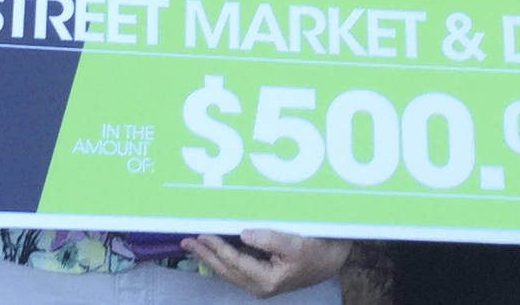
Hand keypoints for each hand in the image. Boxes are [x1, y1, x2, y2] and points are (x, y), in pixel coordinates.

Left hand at [182, 230, 350, 297]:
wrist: (334, 259)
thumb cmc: (318, 249)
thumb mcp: (296, 243)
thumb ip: (269, 239)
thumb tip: (243, 234)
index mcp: (267, 280)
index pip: (234, 262)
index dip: (216, 248)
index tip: (200, 234)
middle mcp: (260, 286)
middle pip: (226, 270)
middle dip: (206, 255)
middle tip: (185, 241)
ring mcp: (261, 283)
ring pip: (229, 271)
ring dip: (211, 257)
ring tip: (194, 244)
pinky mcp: (263, 277)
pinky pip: (237, 268)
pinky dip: (223, 258)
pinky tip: (214, 249)